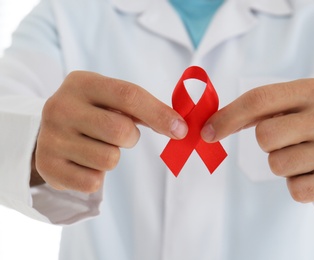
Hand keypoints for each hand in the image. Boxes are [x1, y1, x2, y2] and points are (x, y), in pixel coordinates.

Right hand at [34, 71, 187, 192]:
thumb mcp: (110, 98)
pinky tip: (85, 162)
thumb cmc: (91, 112)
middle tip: (120, 135)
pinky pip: (93, 182)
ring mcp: (51, 138)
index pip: (128, 95)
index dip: (159, 114)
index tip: (180, 130)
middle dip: (131, 138)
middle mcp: (61, 107)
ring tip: (98, 146)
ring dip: (113, 157)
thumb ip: (142, 107)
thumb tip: (178, 126)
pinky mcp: (48, 166)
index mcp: (82, 83)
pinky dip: (97, 176)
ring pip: (109, 160)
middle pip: (121, 131)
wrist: (46, 131)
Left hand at [201, 78, 313, 202]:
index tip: (206, 133)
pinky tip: (311, 171)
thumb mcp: (288, 104)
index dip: (228, 117)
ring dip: (280, 164)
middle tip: (285, 139)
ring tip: (301, 154)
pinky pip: (295, 190)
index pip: (259, 99)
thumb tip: (209, 127)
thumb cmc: (306, 121)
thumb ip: (251, 110)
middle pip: (265, 136)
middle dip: (266, 143)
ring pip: (277, 165)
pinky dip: (295, 184)